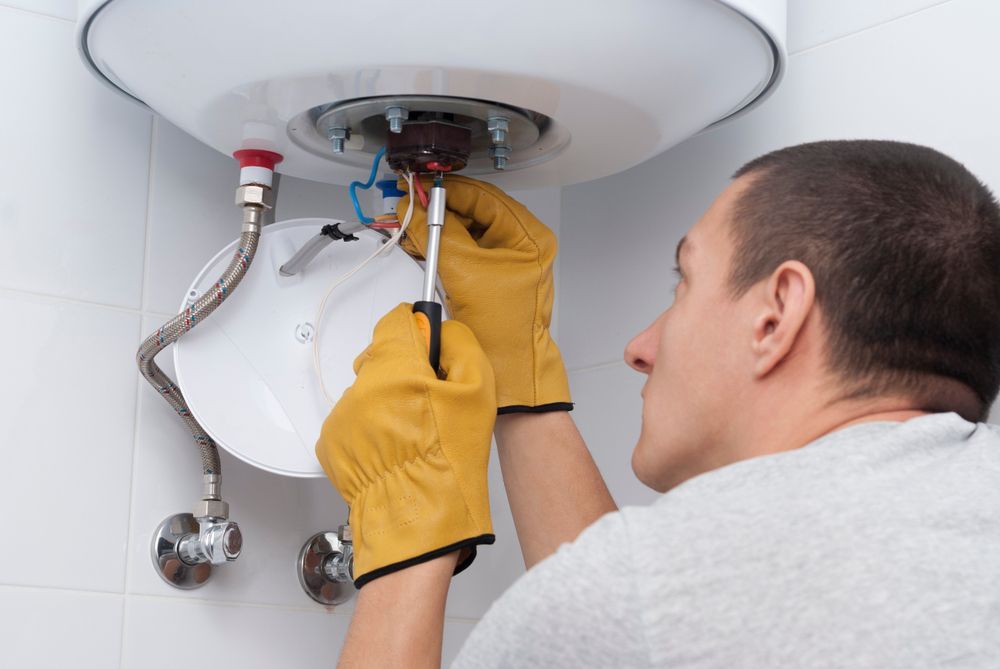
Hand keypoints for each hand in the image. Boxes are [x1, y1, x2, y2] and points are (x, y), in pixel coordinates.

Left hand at [315, 303, 496, 586]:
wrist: (419, 513)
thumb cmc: (450, 455)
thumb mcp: (478, 391)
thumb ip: (461, 346)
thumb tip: (444, 331)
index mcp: (395, 366)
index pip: (396, 320)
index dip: (418, 331)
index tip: (431, 352)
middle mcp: (361, 385)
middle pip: (381, 358)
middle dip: (404, 371)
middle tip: (429, 403)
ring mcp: (342, 415)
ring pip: (368, 392)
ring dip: (387, 402)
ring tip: (412, 435)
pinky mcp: (331, 443)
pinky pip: (354, 422)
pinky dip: (372, 429)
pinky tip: (394, 450)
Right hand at [399, 174, 571, 412]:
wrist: (508, 369)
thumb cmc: (504, 330)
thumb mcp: (465, 272)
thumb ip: (439, 234)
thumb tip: (419, 209)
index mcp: (529, 237)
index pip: (485, 197)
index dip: (450, 192)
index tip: (422, 190)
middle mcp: (523, 245)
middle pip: (475, 212)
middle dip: (441, 211)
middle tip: (413, 206)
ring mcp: (509, 261)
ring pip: (468, 231)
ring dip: (439, 229)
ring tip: (414, 226)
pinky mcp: (493, 276)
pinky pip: (466, 251)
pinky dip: (443, 247)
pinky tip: (422, 244)